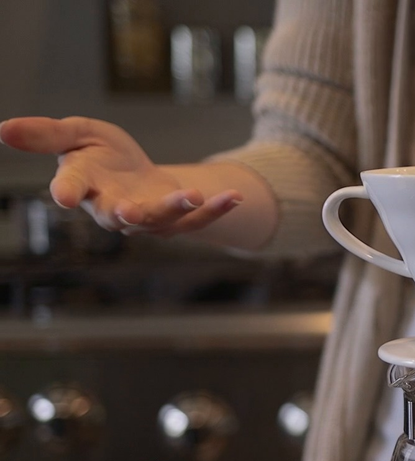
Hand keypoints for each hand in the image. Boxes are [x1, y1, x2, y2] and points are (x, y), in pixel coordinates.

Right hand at [0, 116, 241, 236]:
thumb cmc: (101, 155)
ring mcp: (148, 218)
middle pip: (118, 216)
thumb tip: (2, 128)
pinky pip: (197, 220)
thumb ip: (45, 135)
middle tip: (129, 210)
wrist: (137, 175)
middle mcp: (114, 208)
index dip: (67, 192)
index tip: (66, 196)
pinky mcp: (177, 220)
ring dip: (175, 209)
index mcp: (85, 186)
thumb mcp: (76, 135)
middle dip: (126, 213)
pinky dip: (216, 209)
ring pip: (160, 220)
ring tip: (193, 195)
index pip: (71, 190)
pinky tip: (234, 196)